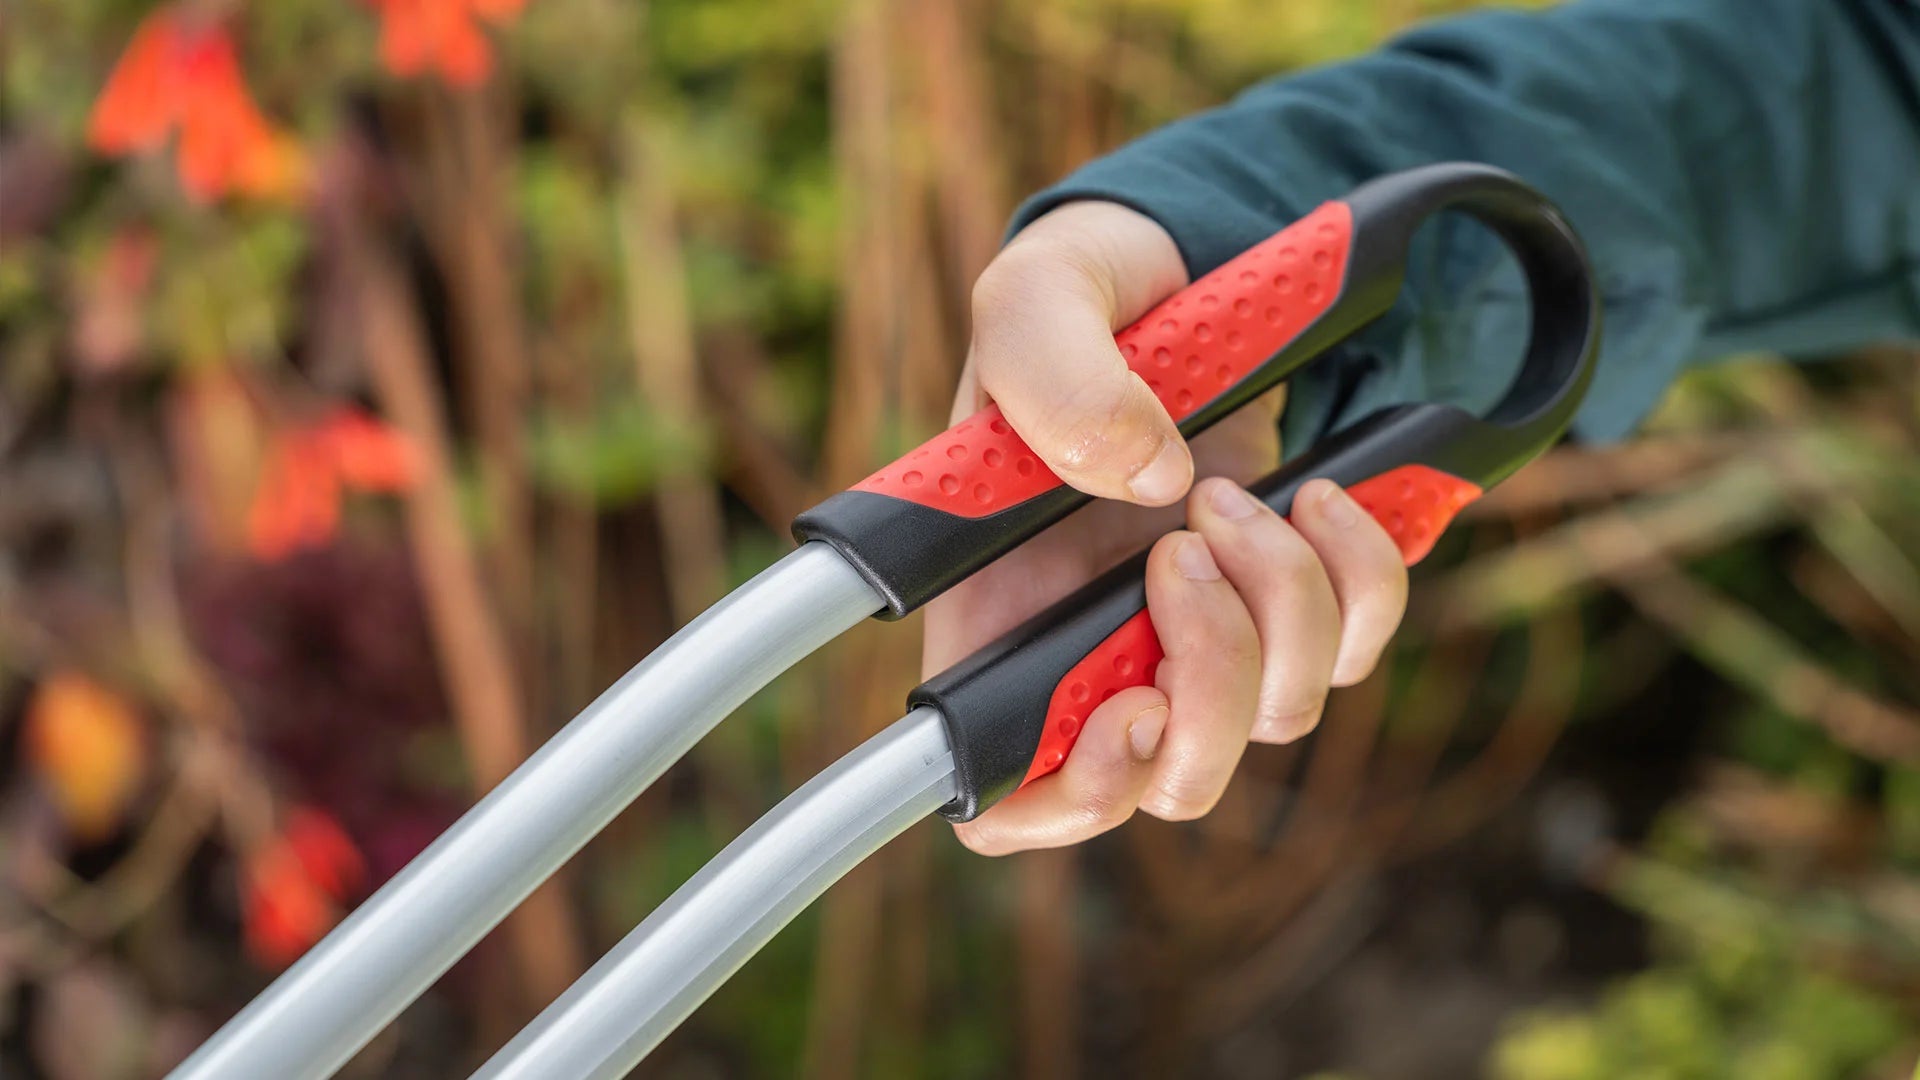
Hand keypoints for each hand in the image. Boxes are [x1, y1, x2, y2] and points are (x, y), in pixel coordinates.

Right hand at [923, 200, 1410, 854]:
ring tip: (1234, 494)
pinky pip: (1356, 650)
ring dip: (1281, 607)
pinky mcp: (1287, 597)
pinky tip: (1321, 496)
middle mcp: (1098, 649)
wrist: (1181, 260)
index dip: (1068, 799)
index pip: (1004, 797)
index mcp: (998, 617)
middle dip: (1210, 683)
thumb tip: (1149, 483)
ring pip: (1272, 718)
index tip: (1131, 707)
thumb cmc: (1079, 290)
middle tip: (1181, 549)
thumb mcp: (1038, 297)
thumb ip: (1060, 378)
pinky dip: (1361, 580)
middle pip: (1167, 782)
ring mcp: (1198, 630)